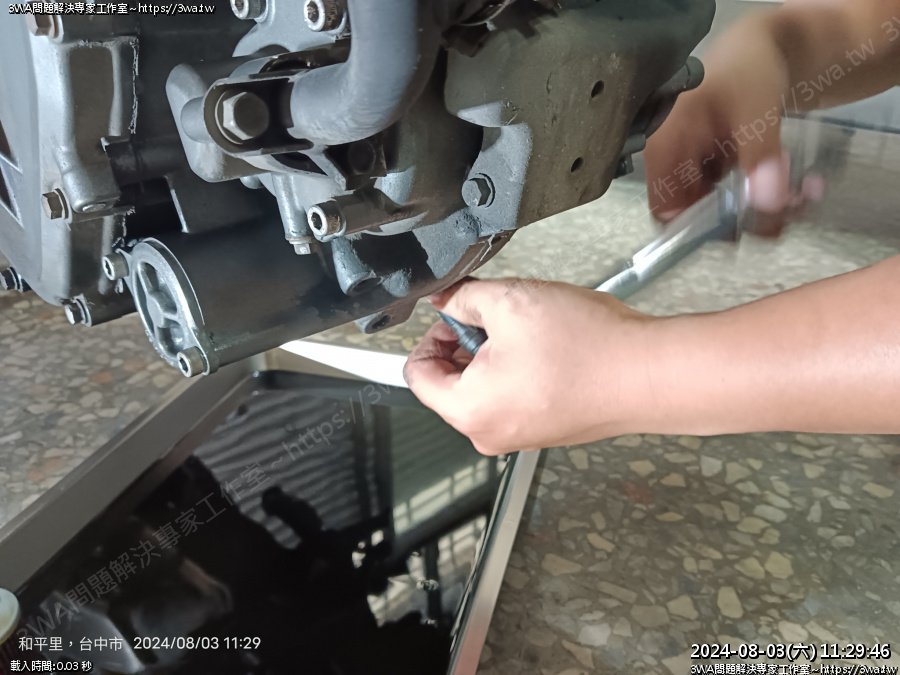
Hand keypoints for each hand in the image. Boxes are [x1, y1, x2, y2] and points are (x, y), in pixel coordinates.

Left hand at [403, 279, 656, 454]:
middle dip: (465, 343)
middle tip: (497, 318)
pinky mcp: (543, 430)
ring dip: (494, 354)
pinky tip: (547, 349)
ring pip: (482, 387)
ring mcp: (517, 436)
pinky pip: (512, 396)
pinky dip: (518, 370)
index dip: (432, 335)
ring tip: (528, 332)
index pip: (417, 374)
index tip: (456, 316)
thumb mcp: (510, 301)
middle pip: (449, 382)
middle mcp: (488, 433)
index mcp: (469, 410)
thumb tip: (447, 300)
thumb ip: (463, 298)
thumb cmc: (589, 348)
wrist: (649, 375)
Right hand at [645, 15, 823, 232]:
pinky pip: (739, 196)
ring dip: (763, 209)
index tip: (739, 231)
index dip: (696, 229)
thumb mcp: (755, 109)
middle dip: (745, 218)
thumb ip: (759, 156)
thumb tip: (767, 205)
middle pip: (699, 214)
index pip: (664, 209)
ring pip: (723, 209)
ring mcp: (698, 167)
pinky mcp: (720, 168)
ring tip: (803, 194)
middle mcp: (674, 163)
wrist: (766, 47)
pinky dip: (768, 195)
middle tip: (788, 210)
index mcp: (664, 148)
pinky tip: (798, 184)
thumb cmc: (747, 68)